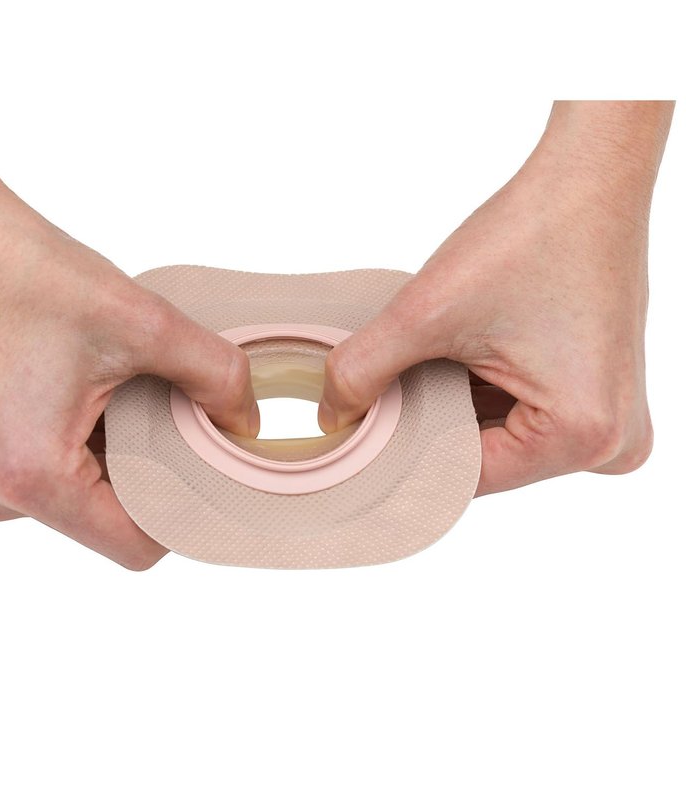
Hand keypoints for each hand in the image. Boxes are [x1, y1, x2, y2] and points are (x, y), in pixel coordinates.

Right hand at [0, 102, 258, 568]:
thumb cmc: (22, 272)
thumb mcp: (142, 322)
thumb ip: (214, 375)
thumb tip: (246, 421)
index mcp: (32, 477)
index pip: (136, 546)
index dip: (184, 514)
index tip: (209, 470)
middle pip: (110, 521)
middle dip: (153, 476)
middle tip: (173, 417)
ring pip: (82, 498)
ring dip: (118, 457)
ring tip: (121, 395)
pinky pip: (51, 474)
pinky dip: (84, 445)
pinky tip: (92, 395)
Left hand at [318, 101, 673, 494]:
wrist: (591, 176)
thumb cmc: (532, 235)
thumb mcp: (427, 313)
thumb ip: (364, 371)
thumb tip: (333, 415)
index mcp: (581, 435)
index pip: (464, 476)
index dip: (406, 452)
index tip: (366, 433)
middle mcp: (610, 442)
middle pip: (486, 459)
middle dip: (433, 426)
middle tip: (394, 387)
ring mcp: (611, 419)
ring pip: (501, 436)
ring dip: (459, 405)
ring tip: (442, 356)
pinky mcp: (598, 392)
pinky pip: (526, 413)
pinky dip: (486, 390)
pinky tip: (469, 353)